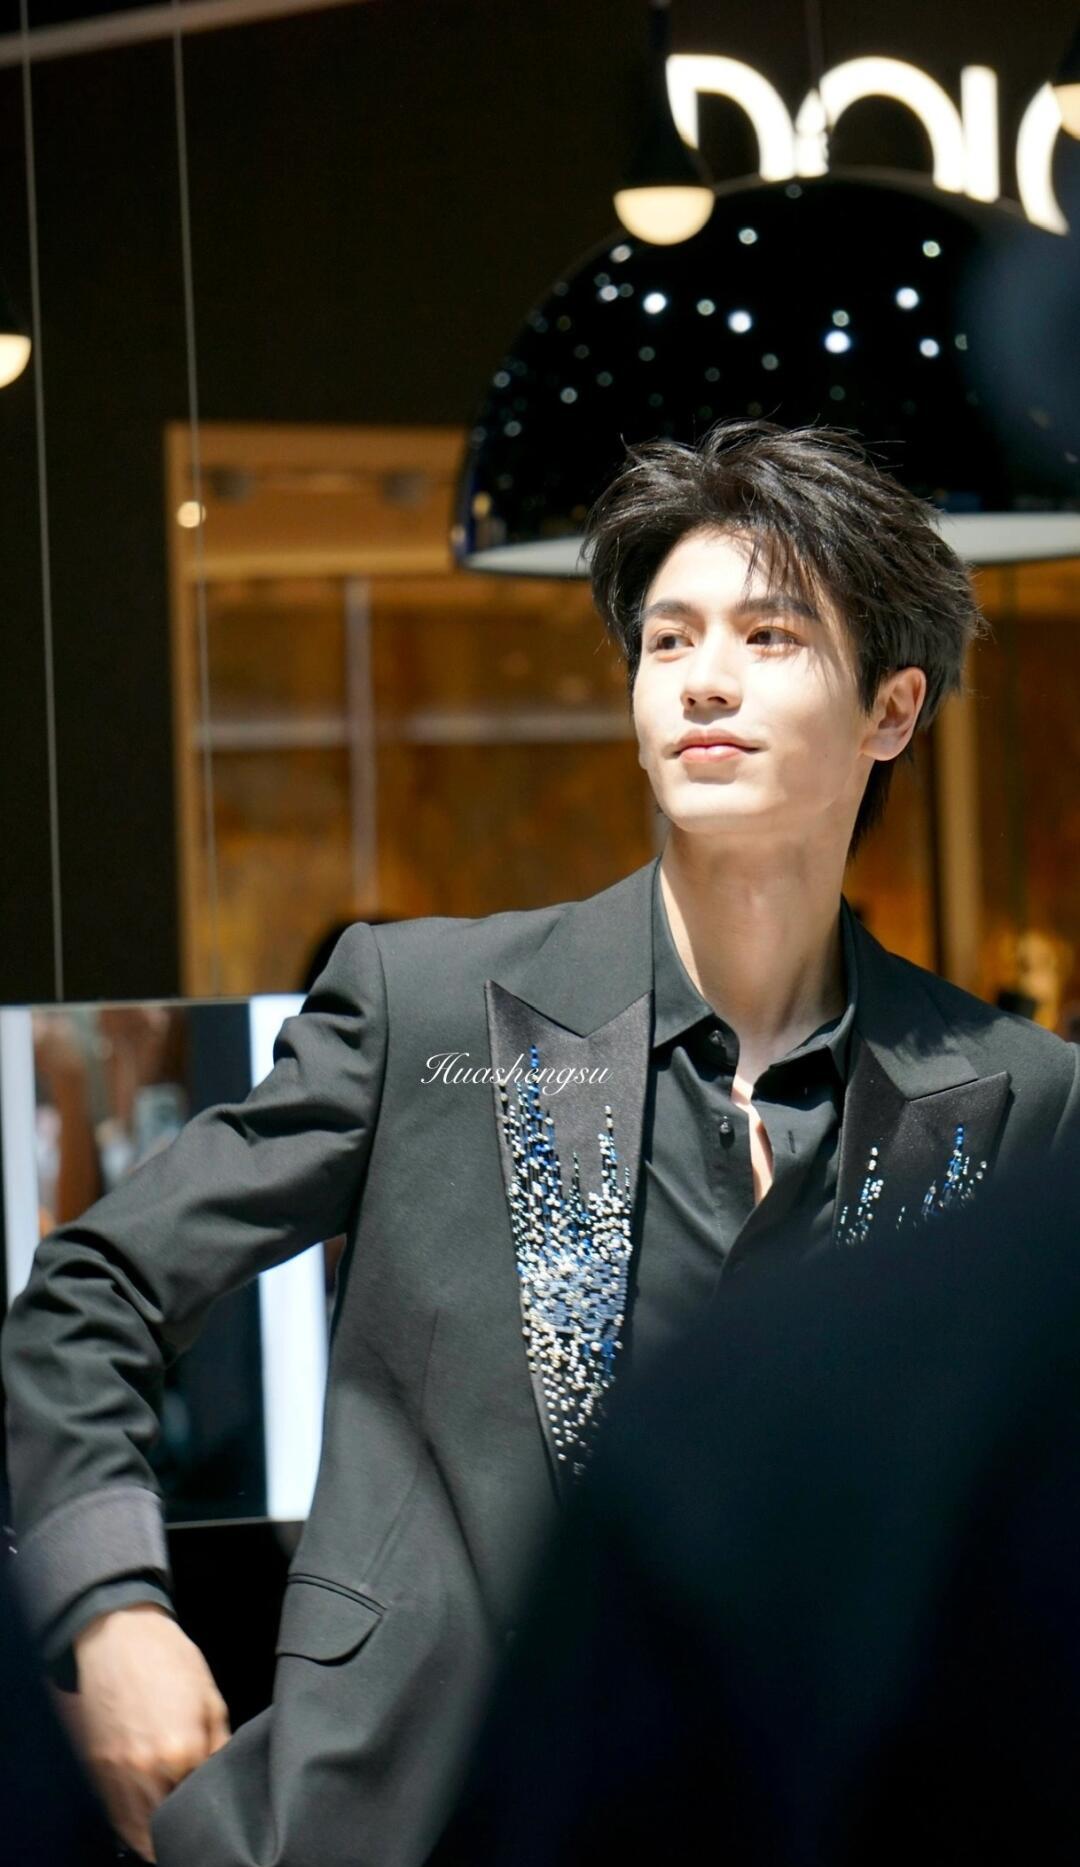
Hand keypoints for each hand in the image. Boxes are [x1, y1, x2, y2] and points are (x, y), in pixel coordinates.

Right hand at [49, 1603, 231, 1861]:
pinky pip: (115, 1815)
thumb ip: (218, 1747)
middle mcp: (145, 1772)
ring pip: (137, 1831)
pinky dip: (130, 1825)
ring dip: (154, 1834)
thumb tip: (220, 1779)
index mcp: (182, 1753)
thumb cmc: (171, 1660)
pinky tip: (145, 1820)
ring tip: (170, 1827)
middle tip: (194, 1819)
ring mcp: (115, 1774)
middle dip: (180, 1823)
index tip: (212, 1806)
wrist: (120, 1635)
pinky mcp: (95, 1769)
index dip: (207, 1807)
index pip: (199, 1804)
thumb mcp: (211, 1700)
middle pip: (165, 1824)